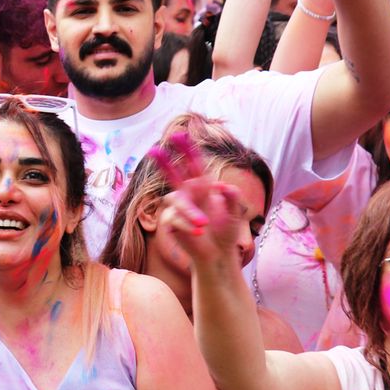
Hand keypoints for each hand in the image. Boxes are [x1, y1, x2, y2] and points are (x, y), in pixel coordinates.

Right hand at [148, 133, 245, 266]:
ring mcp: (178, 209)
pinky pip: (176, 219)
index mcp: (203, 187)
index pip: (194, 164)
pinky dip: (189, 226)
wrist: (218, 255)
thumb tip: (221, 185)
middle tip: (154, 150)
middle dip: (164, 162)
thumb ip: (233, 196)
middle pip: (172, 175)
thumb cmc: (226, 231)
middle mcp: (188, 194)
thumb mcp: (236, 212)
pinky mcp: (172, 223)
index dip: (187, 150)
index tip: (180, 135)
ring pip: (177, 201)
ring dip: (190, 212)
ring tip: (205, 225)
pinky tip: (200, 233)